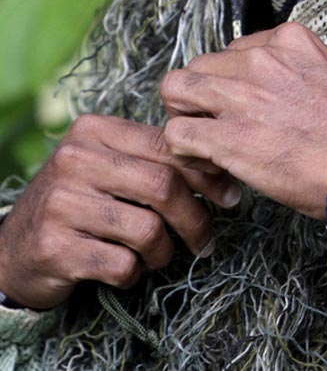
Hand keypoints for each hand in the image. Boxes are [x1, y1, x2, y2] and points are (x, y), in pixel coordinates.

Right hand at [0, 115, 238, 309]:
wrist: (15, 246)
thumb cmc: (79, 200)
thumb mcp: (108, 165)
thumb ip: (153, 159)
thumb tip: (220, 168)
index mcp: (94, 130)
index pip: (167, 146)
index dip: (206, 174)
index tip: (228, 195)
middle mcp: (75, 159)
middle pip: (163, 187)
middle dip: (196, 218)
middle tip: (206, 239)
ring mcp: (62, 203)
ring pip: (147, 230)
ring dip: (164, 252)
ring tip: (158, 255)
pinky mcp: (56, 247)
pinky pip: (122, 265)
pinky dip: (134, 273)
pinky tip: (126, 268)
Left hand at [162, 22, 326, 219]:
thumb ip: (292, 70)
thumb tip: (269, 88)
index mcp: (285, 39)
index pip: (232, 52)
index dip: (232, 83)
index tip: (244, 109)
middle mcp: (258, 58)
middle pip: (200, 66)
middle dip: (202, 98)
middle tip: (217, 126)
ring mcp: (240, 94)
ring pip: (175, 90)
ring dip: (185, 117)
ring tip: (203, 144)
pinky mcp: (226, 135)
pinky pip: (178, 134)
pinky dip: (185, 152)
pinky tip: (210, 167)